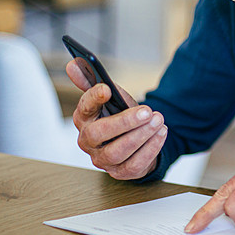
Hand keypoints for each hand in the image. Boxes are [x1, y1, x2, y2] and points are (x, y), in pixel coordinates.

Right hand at [66, 60, 167, 179]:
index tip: (107, 89)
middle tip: (146, 111)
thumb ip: (92, 79)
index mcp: (83, 119)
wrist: (136, 139)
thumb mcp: (110, 95)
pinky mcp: (120, 172)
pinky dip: (150, 149)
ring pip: (118, 151)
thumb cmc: (119, 115)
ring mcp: (102, 159)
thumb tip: (74, 63)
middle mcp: (88, 141)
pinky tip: (160, 134)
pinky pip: (134, 164)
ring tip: (158, 120)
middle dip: (124, 122)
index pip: (84, 108)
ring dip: (141, 135)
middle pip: (99, 133)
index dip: (94, 98)